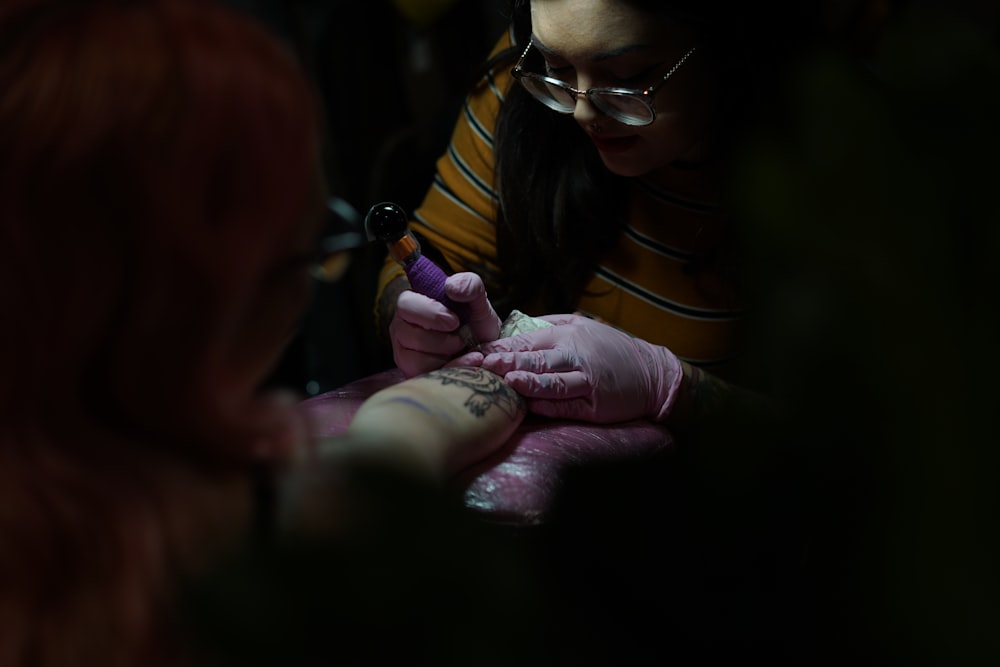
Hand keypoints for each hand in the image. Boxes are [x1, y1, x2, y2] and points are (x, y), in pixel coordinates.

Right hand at [389, 272, 500, 376]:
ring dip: (445, 355)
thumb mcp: (478, 300)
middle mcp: (402, 329)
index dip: (430, 313)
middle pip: (408, 335)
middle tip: (461, 338)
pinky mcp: (412, 374)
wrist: (485, 351)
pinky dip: (450, 369)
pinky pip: (425, 375)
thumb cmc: (474, 322)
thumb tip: (451, 286)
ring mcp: (404, 354)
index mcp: (412, 305)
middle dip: (441, 339)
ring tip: (461, 349)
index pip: (405, 304)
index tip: (454, 320)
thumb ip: (470, 285)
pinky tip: (466, 362)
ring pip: (415, 359)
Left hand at [476, 314, 682, 423]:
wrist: (653, 374)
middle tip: (479, 365)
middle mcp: (576, 356)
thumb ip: (549, 325)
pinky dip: (549, 405)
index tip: (474, 351)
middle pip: (536, 358)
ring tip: (509, 380)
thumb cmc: (612, 349)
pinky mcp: (596, 406)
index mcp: (568, 335)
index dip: (499, 347)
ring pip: (553, 381)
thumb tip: (513, 325)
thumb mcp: (583, 326)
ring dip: (529, 381)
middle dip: (506, 361)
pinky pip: (568, 405)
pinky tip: (532, 404)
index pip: (526, 340)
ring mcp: (587, 381)